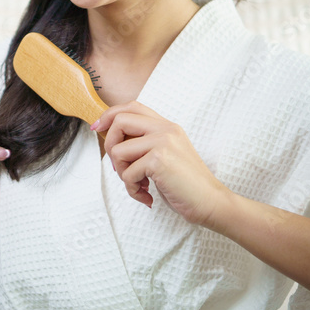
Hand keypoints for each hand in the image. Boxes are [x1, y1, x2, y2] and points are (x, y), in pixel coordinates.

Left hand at [93, 102, 232, 229]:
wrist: (211, 202)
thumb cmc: (186, 185)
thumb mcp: (167, 156)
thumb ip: (146, 144)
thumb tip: (114, 142)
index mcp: (167, 126)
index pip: (132, 106)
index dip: (110, 115)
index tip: (97, 128)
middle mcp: (166, 129)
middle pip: (120, 121)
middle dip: (110, 145)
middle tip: (120, 168)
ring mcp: (163, 142)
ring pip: (118, 150)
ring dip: (123, 174)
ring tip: (139, 186)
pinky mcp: (159, 160)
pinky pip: (127, 173)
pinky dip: (132, 190)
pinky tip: (147, 196)